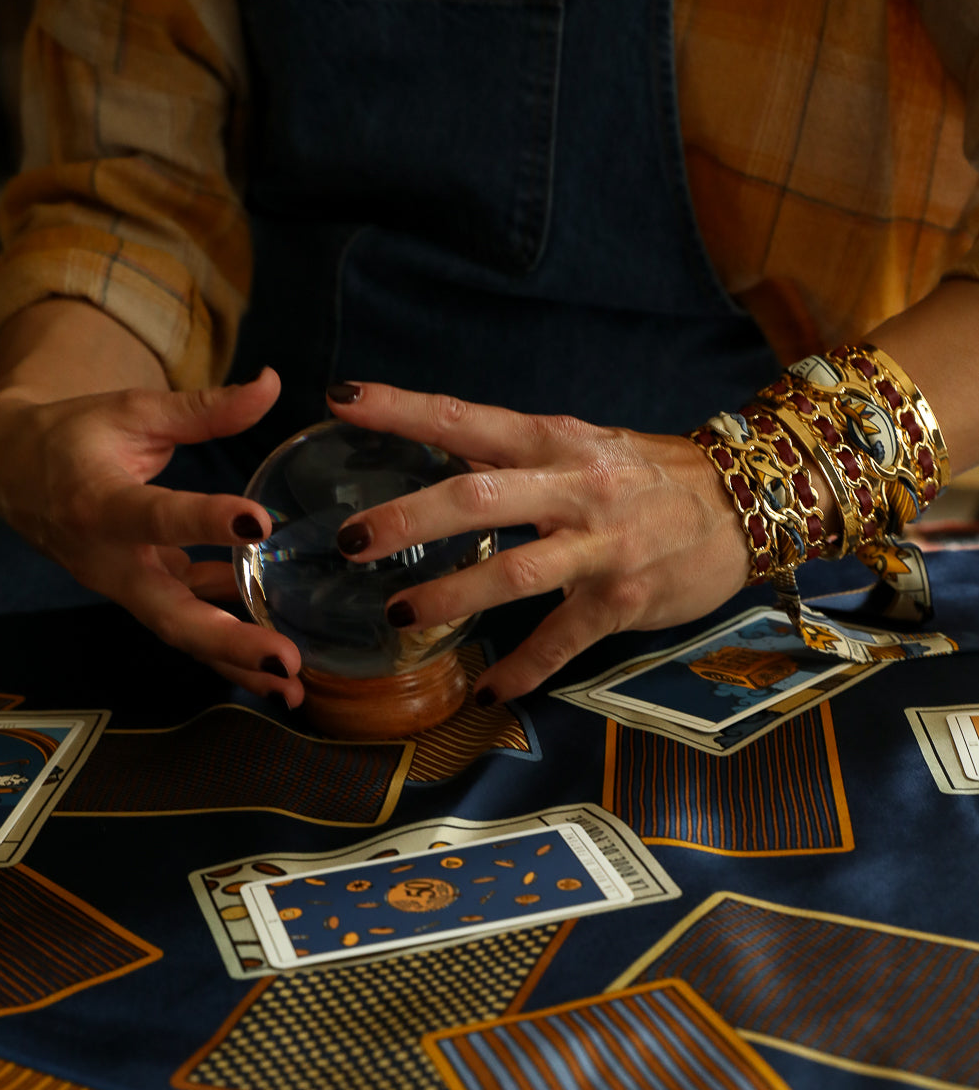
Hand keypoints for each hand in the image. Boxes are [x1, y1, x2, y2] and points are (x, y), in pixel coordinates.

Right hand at [0, 365, 303, 704]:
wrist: (19, 475)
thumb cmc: (79, 437)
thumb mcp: (135, 411)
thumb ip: (205, 408)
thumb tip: (272, 383)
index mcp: (98, 503)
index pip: (156, 515)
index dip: (204, 520)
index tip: (259, 522)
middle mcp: (109, 561)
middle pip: (168, 611)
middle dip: (228, 640)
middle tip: (285, 660)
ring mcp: (126, 588)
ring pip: (181, 632)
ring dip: (237, 662)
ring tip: (295, 687)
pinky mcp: (144, 596)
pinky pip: (189, 629)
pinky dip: (231, 652)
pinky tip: (281, 671)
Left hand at [326, 381, 751, 702]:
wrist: (748, 504)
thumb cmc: (653, 476)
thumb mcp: (584, 446)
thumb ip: (515, 456)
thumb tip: (441, 450)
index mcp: (555, 442)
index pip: (465, 418)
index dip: (401, 409)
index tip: (341, 399)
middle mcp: (573, 487)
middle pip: (478, 496)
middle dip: (409, 518)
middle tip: (349, 540)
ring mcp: (599, 547)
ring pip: (514, 572)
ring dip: (452, 596)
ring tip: (401, 614)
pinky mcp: (622, 599)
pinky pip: (562, 640)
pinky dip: (522, 669)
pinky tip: (487, 690)